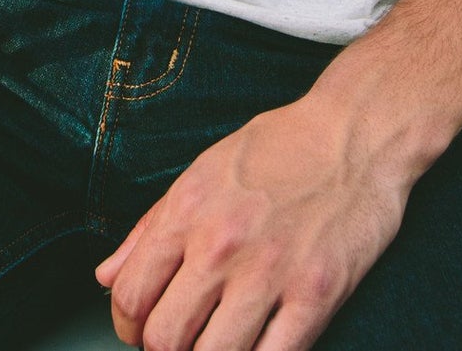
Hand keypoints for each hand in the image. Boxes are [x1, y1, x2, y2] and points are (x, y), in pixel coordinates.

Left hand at [94, 101, 410, 350]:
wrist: (355, 132)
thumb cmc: (279, 148)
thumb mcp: (201, 172)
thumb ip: (149, 228)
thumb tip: (106, 275)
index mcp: (187, 213)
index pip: (130, 296)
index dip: (126, 326)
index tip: (138, 330)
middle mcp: (221, 246)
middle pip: (165, 337)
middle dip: (163, 349)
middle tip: (178, 341)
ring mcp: (270, 273)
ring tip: (216, 344)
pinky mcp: (317, 294)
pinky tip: (255, 348)